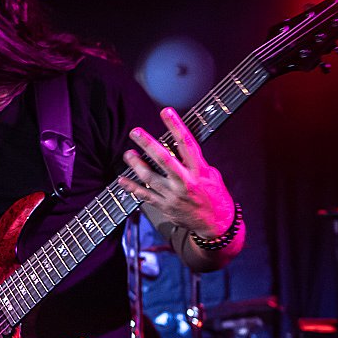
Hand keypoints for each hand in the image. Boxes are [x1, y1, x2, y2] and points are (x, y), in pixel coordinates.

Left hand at [118, 107, 233, 236]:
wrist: (215, 225)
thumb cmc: (215, 196)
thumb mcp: (212, 175)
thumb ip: (195, 161)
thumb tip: (180, 145)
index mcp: (199, 171)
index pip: (186, 144)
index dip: (175, 126)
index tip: (165, 111)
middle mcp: (185, 182)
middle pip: (163, 159)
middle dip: (148, 144)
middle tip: (135, 132)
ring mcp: (173, 196)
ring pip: (149, 177)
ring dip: (136, 164)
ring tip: (128, 153)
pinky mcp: (164, 207)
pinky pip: (144, 196)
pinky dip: (132, 187)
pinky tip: (121, 180)